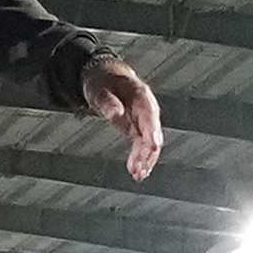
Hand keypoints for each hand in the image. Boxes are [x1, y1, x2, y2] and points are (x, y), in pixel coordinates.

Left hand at [81, 54, 165, 179]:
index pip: (149, 113)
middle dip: (149, 151)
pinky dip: (139, 159)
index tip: (154, 145)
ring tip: (138, 174)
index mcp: (140, 95)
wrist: (105, 78)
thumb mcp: (99, 90)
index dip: (153, 130)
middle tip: (143, 167)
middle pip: (153, 131)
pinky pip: (142, 146)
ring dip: (145, 159)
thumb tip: (117, 114)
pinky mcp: (138, 128)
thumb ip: (108, 102)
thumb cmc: (103, 82)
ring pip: (149, 142)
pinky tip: (135, 171)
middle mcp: (146, 108)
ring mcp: (143, 120)